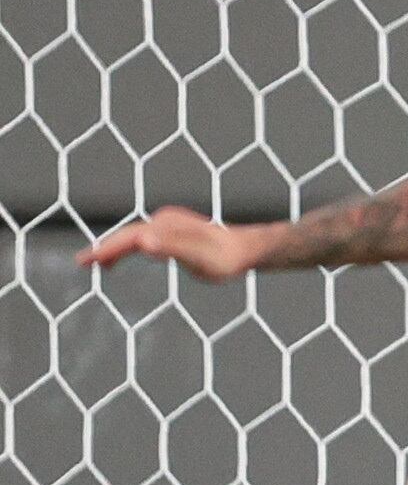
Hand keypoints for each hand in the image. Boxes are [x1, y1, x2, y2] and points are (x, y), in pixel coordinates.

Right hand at [76, 207, 273, 282]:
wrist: (248, 249)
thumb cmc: (226, 259)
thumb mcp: (200, 258)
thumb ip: (172, 249)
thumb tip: (144, 242)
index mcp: (165, 227)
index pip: (128, 238)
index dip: (106, 249)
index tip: (85, 261)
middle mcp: (164, 220)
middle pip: (127, 234)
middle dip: (105, 248)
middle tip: (82, 263)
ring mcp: (170, 223)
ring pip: (136, 235)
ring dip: (117, 247)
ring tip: (99, 264)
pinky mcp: (176, 229)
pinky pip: (147, 236)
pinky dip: (133, 245)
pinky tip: (136, 253)